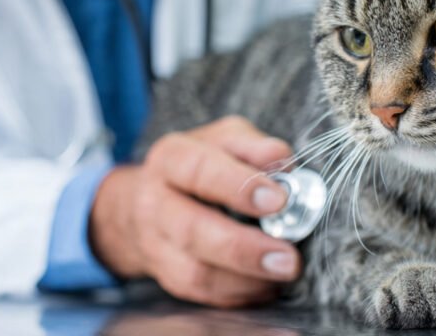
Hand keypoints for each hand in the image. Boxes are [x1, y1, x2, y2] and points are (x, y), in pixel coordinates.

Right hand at [89, 116, 300, 307]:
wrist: (147, 203)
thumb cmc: (200, 166)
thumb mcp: (224, 140)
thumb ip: (253, 146)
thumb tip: (282, 161)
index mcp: (171, 159)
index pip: (199, 171)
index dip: (238, 186)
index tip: (279, 200)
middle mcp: (155, 203)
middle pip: (192, 231)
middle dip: (244, 248)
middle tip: (288, 257)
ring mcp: (157, 245)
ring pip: (195, 272)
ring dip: (245, 279)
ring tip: (283, 272)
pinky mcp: (167, 277)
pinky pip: (203, 294)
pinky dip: (239, 294)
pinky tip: (266, 285)